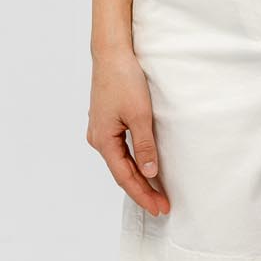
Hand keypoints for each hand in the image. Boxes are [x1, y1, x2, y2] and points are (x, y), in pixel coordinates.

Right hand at [89, 45, 168, 215]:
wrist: (112, 53)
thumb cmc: (123, 79)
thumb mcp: (140, 116)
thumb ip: (145, 146)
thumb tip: (150, 173)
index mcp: (103, 140)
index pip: (124, 177)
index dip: (143, 194)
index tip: (159, 208)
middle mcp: (98, 138)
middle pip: (121, 172)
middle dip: (142, 190)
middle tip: (162, 206)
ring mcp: (101, 130)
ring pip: (121, 162)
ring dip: (138, 177)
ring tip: (155, 193)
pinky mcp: (106, 122)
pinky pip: (120, 150)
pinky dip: (132, 162)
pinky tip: (143, 168)